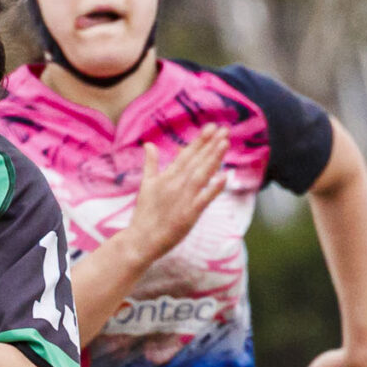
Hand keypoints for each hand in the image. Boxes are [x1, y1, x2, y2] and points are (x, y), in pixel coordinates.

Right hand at [125, 128, 228, 262]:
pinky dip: (214, 188)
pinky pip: (204, 199)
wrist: (141, 240)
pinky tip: (225, 176)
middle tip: (224, 129)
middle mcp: (176, 184)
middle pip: (196, 161)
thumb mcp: (146, 185)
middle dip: (211, 144)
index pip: (186, 154)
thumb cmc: (144, 214)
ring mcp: (183, 198)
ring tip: (225, 143)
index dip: (200, 141)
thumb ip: (150, 164)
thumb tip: (149, 144)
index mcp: (167, 176)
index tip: (212, 127)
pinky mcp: (189, 214)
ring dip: (214, 158)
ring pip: (202, 174)